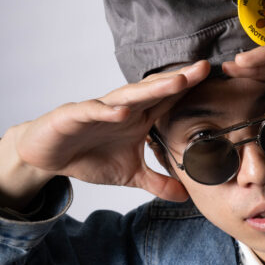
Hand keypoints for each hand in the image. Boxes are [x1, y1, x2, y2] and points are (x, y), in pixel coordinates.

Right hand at [0, 61, 209, 204]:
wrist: (48, 155)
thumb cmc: (89, 156)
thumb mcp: (130, 176)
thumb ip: (157, 182)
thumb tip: (185, 196)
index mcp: (138, 118)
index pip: (168, 101)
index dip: (191, 91)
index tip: (216, 81)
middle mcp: (122, 108)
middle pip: (155, 91)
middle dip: (179, 79)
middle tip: (204, 69)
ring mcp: (99, 110)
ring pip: (128, 95)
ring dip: (151, 88)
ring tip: (175, 81)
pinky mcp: (73, 116)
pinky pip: (92, 112)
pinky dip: (106, 111)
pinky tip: (121, 111)